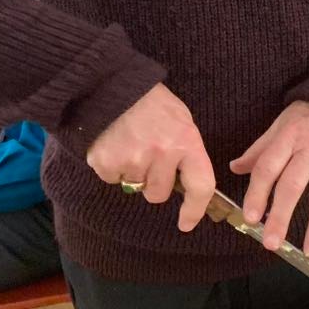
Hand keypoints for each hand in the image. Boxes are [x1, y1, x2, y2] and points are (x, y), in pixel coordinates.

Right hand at [86, 83, 215, 231]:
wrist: (111, 86)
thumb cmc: (151, 103)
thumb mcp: (180, 120)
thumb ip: (186, 150)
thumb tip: (188, 183)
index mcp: (186, 141)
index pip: (201, 185)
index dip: (196, 209)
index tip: (187, 222)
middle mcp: (162, 154)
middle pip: (159, 194)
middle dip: (154, 182)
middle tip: (148, 155)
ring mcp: (133, 160)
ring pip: (136, 188)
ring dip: (133, 172)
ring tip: (131, 143)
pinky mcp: (107, 164)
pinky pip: (113, 180)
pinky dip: (113, 168)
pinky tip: (115, 144)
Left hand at [230, 101, 308, 257]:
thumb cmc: (305, 118)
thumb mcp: (279, 126)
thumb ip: (259, 150)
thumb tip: (234, 168)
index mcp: (287, 138)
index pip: (269, 168)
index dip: (258, 193)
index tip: (250, 218)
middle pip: (293, 186)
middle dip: (281, 216)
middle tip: (271, 243)